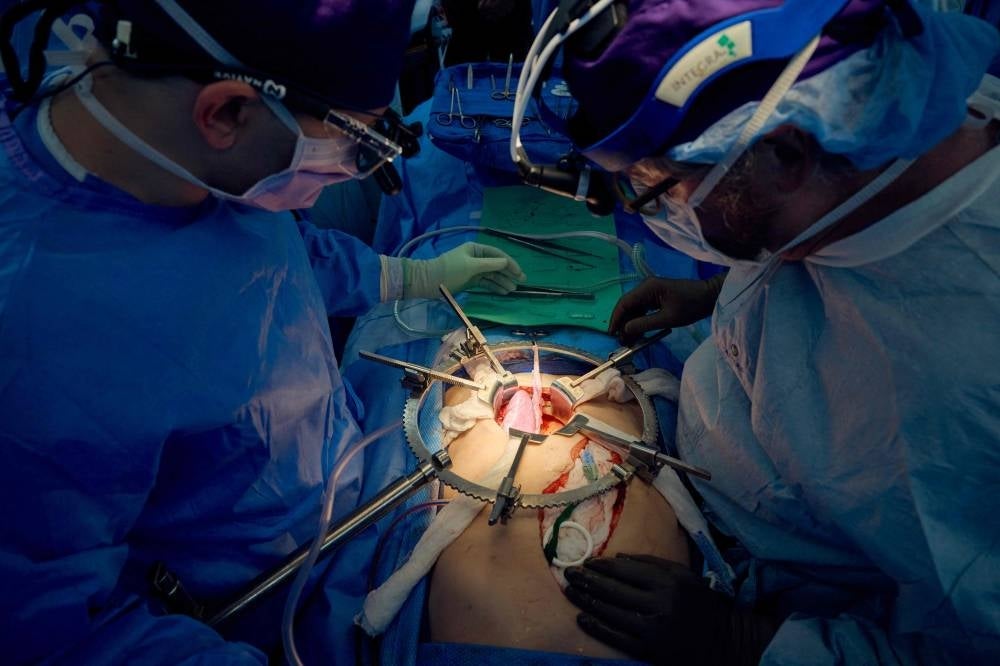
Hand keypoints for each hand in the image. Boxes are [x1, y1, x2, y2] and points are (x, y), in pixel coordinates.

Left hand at [402, 242, 525, 298]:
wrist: (429, 282)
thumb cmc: (450, 270)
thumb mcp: (471, 266)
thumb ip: (490, 265)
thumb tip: (506, 263)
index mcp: (476, 249)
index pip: (498, 254)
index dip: (510, 263)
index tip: (519, 273)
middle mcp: (477, 257)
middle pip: (497, 265)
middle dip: (509, 273)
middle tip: (522, 282)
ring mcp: (474, 269)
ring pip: (492, 275)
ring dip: (503, 281)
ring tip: (513, 290)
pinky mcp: (470, 280)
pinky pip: (486, 282)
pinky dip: (494, 286)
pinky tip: (503, 292)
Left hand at [564, 554, 775, 665]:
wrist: (725, 642)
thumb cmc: (702, 603)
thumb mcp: (683, 576)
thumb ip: (652, 564)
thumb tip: (617, 558)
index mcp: (668, 582)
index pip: (626, 571)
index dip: (602, 566)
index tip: (587, 562)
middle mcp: (659, 604)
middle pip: (613, 590)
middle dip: (588, 581)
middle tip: (569, 574)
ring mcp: (652, 629)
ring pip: (610, 613)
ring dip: (586, 601)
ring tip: (571, 592)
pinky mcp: (649, 649)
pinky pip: (616, 637)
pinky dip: (596, 627)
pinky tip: (582, 618)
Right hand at [608, 276, 722, 344]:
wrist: (710, 297)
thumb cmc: (691, 306)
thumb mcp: (667, 318)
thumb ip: (644, 324)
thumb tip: (625, 330)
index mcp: (647, 288)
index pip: (624, 303)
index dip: (616, 319)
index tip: (612, 334)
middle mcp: (645, 287)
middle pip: (627, 306)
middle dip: (623, 324)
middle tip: (622, 341)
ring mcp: (651, 291)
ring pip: (634, 309)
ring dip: (631, 324)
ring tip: (630, 341)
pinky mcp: (656, 297)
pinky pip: (642, 309)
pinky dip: (639, 321)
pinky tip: (639, 333)